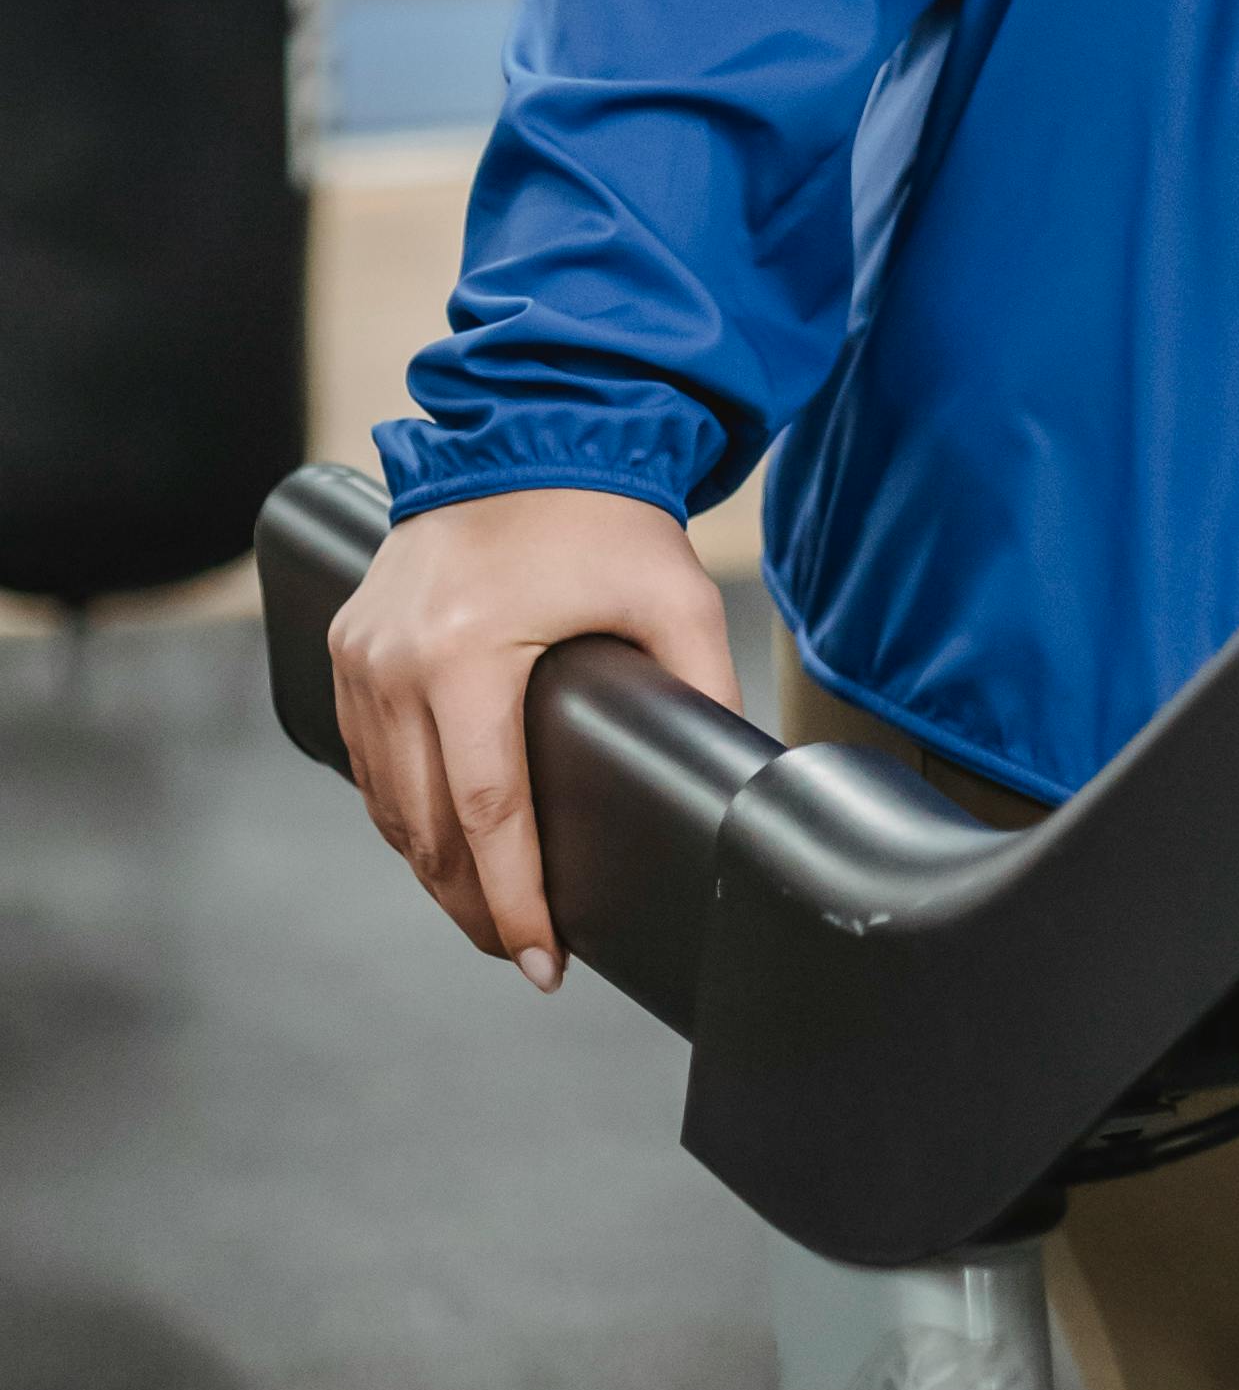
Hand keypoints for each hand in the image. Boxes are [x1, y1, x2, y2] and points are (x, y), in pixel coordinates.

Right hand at [327, 486, 744, 989]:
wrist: (535, 425)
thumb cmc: (608, 513)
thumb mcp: (677, 598)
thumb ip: (705, 688)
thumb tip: (739, 778)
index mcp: (466, 654)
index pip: (487, 818)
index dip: (516, 904)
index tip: (543, 964)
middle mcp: (395, 661)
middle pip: (428, 831)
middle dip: (475, 907)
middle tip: (521, 956)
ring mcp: (360, 652)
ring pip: (388, 806)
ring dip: (433, 870)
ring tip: (489, 913)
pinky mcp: (347, 643)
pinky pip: (366, 758)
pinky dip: (403, 812)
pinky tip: (443, 845)